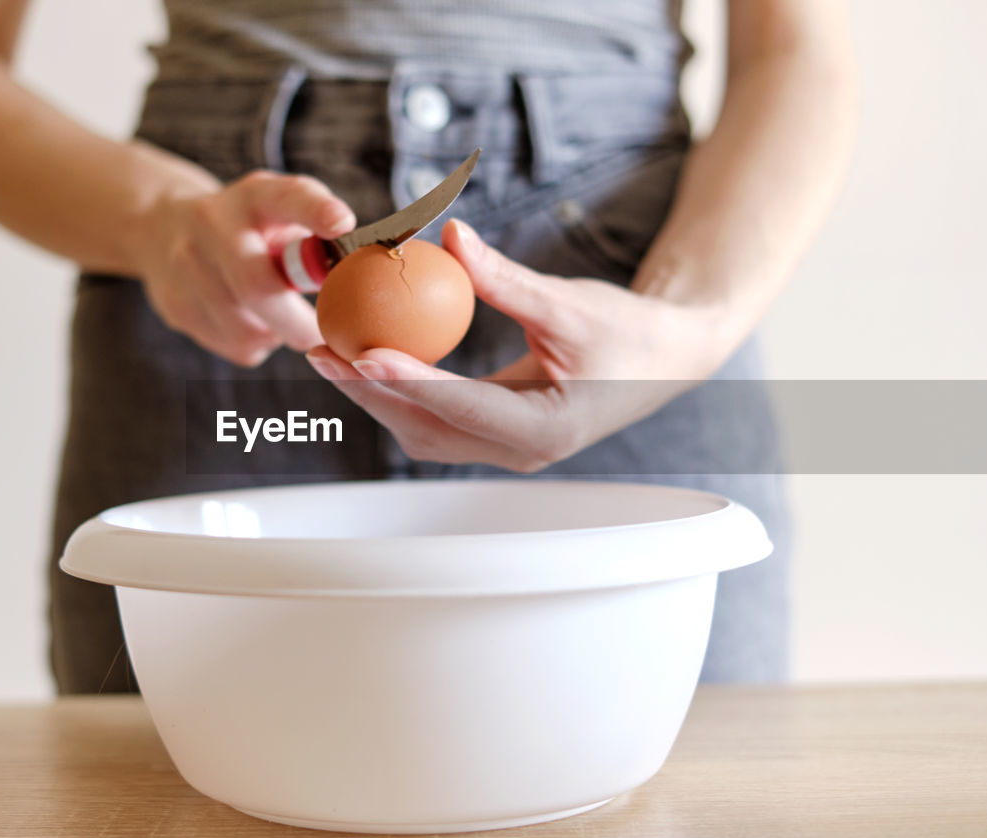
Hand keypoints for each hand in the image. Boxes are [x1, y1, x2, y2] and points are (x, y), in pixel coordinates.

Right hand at [128, 170, 355, 366]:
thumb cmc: (250, 227)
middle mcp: (213, 223)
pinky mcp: (175, 305)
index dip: (316, 210)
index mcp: (255, 196)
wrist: (162, 228)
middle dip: (297, 322)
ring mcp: (186, 265)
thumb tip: (373, 277)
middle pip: (257, 286)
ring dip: (276, 334)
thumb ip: (317, 235)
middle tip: (322, 336)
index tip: (343, 222)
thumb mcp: (279, 211)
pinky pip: (234, 345)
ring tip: (278, 318)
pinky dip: (255, 344)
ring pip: (247, 328)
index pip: (288, 196)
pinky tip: (250, 322)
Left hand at [305, 219, 732, 472]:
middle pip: (427, 429)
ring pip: (424, 431)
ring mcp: (506, 450)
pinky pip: (435, 419)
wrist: (664, 359)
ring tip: (330, 351)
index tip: (361, 351)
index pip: (464, 407)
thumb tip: (447, 236)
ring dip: (376, 394)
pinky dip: (399, 389)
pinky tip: (368, 355)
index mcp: (546, 429)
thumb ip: (505, 278)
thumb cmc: (628, 331)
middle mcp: (521, 452)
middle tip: (322, 349)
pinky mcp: (495, 435)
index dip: (409, 380)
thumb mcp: (569, 302)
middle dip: (370, 392)